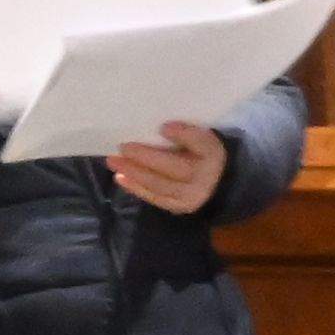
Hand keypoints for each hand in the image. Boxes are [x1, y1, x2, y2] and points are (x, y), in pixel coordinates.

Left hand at [111, 121, 232, 212]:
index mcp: (211, 157)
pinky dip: (136, 188)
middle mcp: (201, 180)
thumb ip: (188, 133)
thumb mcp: (204, 139)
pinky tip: (121, 179)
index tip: (163, 127)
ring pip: (158, 186)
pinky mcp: (178, 207)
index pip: (197, 145)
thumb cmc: (206, 155)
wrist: (220, 183)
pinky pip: (155, 198)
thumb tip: (164, 128)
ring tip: (114, 162)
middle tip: (121, 148)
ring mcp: (188, 198)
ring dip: (134, 174)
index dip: (182, 136)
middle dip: (143, 159)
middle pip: (170, 169)